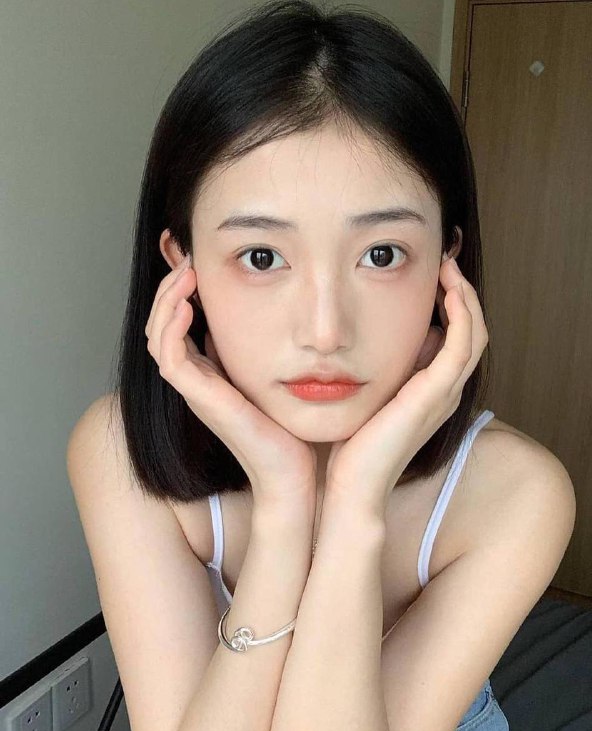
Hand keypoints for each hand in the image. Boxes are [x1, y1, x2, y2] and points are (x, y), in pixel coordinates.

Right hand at [145, 254, 316, 506]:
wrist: (296, 473)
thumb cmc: (294, 427)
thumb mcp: (281, 373)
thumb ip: (273, 347)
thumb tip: (283, 311)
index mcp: (213, 372)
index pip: (180, 323)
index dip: (181, 290)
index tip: (199, 259)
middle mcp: (199, 379)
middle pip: (162, 324)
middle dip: (169, 287)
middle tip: (186, 257)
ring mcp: (196, 390)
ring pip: (157, 336)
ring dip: (165, 300)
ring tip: (184, 271)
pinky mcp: (200, 399)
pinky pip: (169, 357)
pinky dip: (171, 326)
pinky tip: (189, 301)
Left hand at [325, 255, 488, 509]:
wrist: (352, 488)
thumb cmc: (351, 446)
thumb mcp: (366, 395)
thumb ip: (375, 370)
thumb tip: (362, 338)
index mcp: (431, 391)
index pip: (456, 338)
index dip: (452, 303)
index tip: (432, 272)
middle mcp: (445, 391)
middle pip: (472, 330)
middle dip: (462, 292)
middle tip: (446, 259)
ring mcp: (445, 393)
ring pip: (474, 332)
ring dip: (466, 295)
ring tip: (448, 265)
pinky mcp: (436, 394)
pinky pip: (463, 343)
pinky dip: (463, 313)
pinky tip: (448, 289)